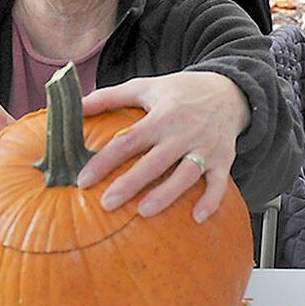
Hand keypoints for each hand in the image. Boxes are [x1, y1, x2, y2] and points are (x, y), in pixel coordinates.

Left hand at [76, 71, 251, 221]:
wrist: (229, 91)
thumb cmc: (179, 92)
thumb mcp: (146, 87)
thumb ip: (110, 97)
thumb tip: (75, 107)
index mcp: (163, 115)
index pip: (129, 141)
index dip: (105, 161)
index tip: (84, 180)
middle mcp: (184, 132)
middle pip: (155, 162)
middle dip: (130, 183)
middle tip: (106, 204)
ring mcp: (206, 147)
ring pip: (186, 175)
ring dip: (167, 194)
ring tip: (144, 212)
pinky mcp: (224, 159)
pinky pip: (219, 183)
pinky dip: (211, 200)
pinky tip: (197, 218)